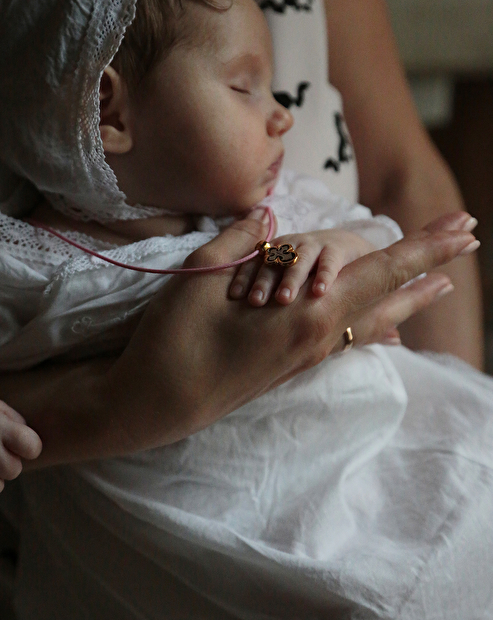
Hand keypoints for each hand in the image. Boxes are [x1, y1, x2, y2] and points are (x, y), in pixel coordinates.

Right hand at [104, 208, 477, 444]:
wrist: (157, 403)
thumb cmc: (174, 338)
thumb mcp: (201, 275)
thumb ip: (242, 240)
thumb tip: (268, 216)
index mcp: (306, 311)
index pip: (380, 269)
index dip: (425, 246)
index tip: (464, 227)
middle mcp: (319, 335)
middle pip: (388, 293)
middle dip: (430, 264)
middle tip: (469, 238)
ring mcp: (307, 355)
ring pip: (372, 319)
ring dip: (408, 295)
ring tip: (438, 284)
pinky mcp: (292, 366)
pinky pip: (348, 339)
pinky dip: (375, 323)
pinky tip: (386, 327)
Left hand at [229, 228, 375, 305]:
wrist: (345, 249)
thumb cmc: (306, 271)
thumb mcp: (285, 274)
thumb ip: (269, 288)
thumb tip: (242, 315)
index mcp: (273, 251)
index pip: (254, 263)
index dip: (244, 278)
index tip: (235, 296)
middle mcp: (290, 246)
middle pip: (273, 262)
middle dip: (263, 281)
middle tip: (256, 301)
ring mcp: (313, 246)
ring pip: (299, 260)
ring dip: (290, 279)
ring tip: (284, 299)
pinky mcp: (336, 250)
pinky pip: (329, 263)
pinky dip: (324, 276)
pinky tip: (319, 292)